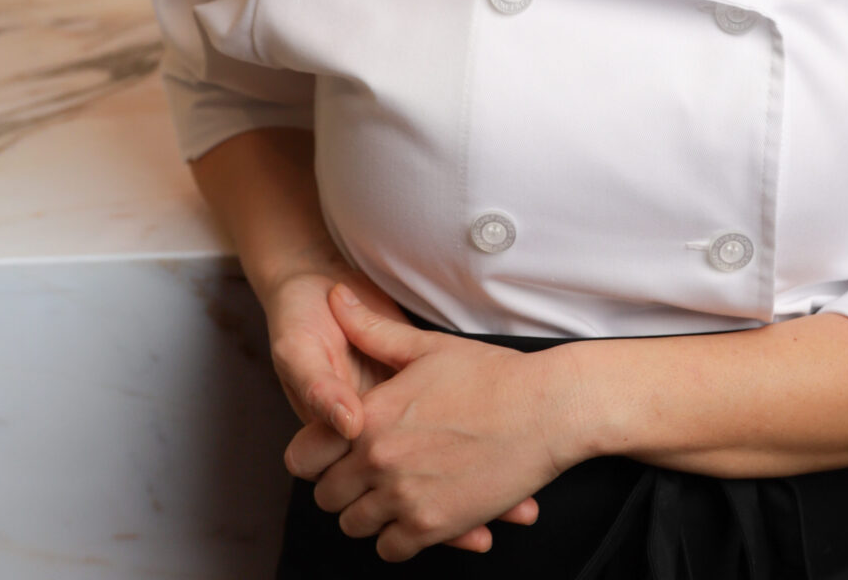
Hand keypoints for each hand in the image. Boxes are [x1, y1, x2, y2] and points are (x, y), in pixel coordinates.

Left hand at [287, 284, 575, 561]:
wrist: (545, 411)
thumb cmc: (491, 375)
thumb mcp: (426, 347)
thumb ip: (373, 330)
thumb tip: (336, 296)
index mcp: (371, 417)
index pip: (303, 456)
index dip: (315, 452)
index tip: (334, 448)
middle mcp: (379, 462)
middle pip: (327, 497)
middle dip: (341, 483)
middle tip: (366, 469)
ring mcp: (405, 498)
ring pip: (355, 526)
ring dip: (368, 511)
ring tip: (392, 488)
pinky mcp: (433, 526)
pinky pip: (390, 550)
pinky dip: (397, 537)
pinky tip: (414, 509)